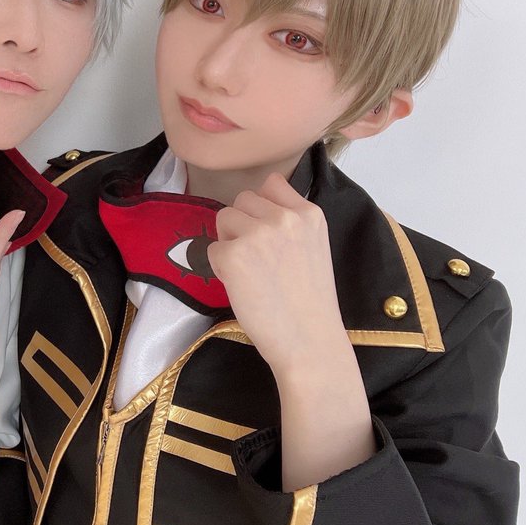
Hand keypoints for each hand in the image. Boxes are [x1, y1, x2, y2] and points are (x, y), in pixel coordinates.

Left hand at [205, 173, 350, 378]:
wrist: (308, 341)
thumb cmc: (309, 302)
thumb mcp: (314, 246)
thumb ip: (290, 222)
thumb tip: (255, 207)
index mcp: (309, 213)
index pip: (271, 183)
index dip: (261, 206)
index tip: (265, 229)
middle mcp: (284, 217)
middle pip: (242, 199)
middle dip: (241, 224)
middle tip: (256, 258)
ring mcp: (257, 234)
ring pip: (223, 217)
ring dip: (228, 241)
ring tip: (249, 271)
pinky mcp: (232, 254)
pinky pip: (211, 249)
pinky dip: (220, 268)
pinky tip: (242, 286)